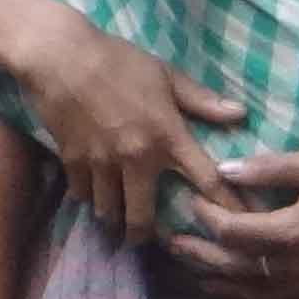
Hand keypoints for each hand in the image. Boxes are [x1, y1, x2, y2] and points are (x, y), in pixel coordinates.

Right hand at [11, 14, 244, 245]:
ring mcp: (102, 162)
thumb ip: (201, 100)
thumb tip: (240, 114)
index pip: (206, 179)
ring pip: (109, 209)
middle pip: (143, 215)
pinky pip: (82, 192)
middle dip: (144, 235)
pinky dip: (88, 199)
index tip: (236, 227)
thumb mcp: (166, 74)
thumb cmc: (118, 60)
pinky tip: (90, 199)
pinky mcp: (73, 159)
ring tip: (115, 226)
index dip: (225, 207)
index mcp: (167, 136)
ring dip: (113, 219)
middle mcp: (136, 157)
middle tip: (146, 242)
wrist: (58, 57)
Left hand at [167, 146, 298, 298]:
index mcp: (294, 232)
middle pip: (235, 269)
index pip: (232, 232)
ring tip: (195, 273)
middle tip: (174, 244)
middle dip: (200, 255)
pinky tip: (240, 298)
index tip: (191, 203)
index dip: (206, 218)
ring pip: (254, 295)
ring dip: (220, 285)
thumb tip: (222, 169)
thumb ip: (267, 169)